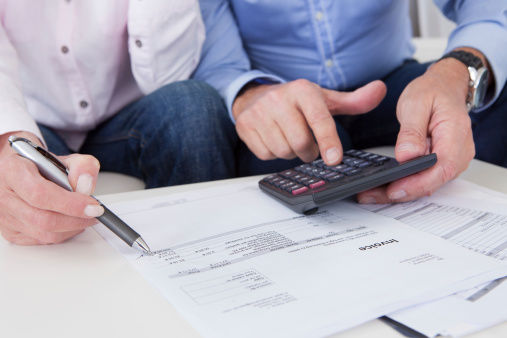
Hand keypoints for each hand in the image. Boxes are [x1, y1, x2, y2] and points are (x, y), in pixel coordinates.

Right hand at [0, 131, 102, 244]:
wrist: (20, 173)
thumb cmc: (40, 167)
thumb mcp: (64, 158)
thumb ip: (82, 166)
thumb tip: (86, 185)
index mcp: (13, 171)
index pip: (41, 193)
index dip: (70, 203)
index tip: (93, 206)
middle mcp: (4, 196)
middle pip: (43, 219)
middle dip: (76, 219)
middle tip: (95, 213)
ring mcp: (5, 217)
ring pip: (44, 234)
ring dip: (72, 228)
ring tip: (85, 217)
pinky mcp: (11, 232)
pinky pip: (41, 241)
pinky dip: (62, 234)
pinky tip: (71, 223)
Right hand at [233, 79, 385, 164]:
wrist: (254, 95)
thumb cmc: (295, 101)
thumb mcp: (324, 98)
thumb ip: (354, 100)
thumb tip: (381, 90)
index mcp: (302, 90)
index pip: (319, 119)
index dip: (329, 142)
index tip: (335, 160)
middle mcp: (278, 99)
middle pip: (300, 142)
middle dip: (309, 151)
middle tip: (309, 145)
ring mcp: (259, 113)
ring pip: (283, 150)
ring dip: (291, 153)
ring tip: (291, 139)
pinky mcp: (245, 126)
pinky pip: (266, 154)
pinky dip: (274, 153)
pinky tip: (275, 139)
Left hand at [358, 55, 476, 203]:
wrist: (443, 86)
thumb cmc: (432, 91)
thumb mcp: (416, 103)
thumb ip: (411, 131)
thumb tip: (407, 156)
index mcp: (456, 134)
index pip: (441, 168)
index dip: (417, 183)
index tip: (393, 189)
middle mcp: (458, 152)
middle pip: (433, 181)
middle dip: (403, 192)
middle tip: (371, 195)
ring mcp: (451, 160)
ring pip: (427, 184)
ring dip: (401, 191)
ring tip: (371, 194)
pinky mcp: (440, 163)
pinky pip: (424, 178)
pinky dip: (404, 184)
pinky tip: (383, 187)